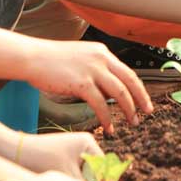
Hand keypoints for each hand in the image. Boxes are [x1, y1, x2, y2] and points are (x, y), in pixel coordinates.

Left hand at [19, 131, 101, 178]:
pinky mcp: (65, 156)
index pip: (103, 163)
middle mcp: (83, 144)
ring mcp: (74, 149)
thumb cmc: (44, 159)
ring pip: (85, 170)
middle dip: (93, 180)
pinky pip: (76, 170)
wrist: (18, 151)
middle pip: (95, 167)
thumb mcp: (67, 174)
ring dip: (82, 180)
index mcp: (88, 142)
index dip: (105, 179)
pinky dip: (73, 178)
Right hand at [25, 40, 152, 133]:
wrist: (32, 57)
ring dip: (129, 109)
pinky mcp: (81, 83)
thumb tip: (110, 93)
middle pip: (130, 80)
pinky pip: (100, 104)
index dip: (138, 87)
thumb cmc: (53, 61)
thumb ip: (97, 72)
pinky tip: (109, 128)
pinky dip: (107, 118)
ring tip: (133, 122)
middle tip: (148, 112)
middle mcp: (101, 59)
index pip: (127, 71)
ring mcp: (92, 70)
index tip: (144, 100)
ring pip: (120, 93)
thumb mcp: (82, 60)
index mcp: (103, 53)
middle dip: (141, 98)